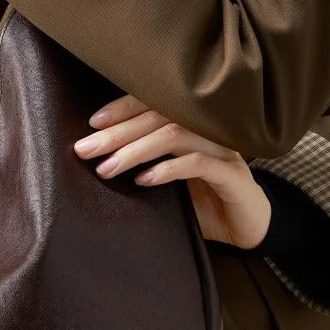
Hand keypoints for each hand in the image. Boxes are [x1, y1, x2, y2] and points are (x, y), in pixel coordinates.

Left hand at [73, 94, 272, 249]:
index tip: (93, 123)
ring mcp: (222, 150)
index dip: (122, 108)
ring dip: (136, 150)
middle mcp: (206, 129)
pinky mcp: (233, 176)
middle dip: (118, 133)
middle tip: (85, 149)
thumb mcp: (163, 175)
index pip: (153, 102)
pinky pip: (198, 164)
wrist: (244, 227)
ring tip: (107, 168)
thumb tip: (95, 153)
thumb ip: (140, 160)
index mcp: (190, 122)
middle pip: (158, 117)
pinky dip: (168, 169)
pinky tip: (144, 180)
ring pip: (175, 136)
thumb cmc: (198, 197)